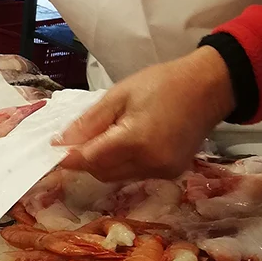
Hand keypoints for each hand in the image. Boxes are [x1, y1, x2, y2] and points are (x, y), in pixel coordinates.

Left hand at [55, 47, 235, 181]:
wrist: (209, 86)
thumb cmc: (162, 84)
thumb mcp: (118, 95)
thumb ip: (88, 122)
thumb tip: (59, 142)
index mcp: (136, 141)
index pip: (90, 159)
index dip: (68, 157)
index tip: (52, 151)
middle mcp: (151, 163)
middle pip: (101, 172)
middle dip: (85, 159)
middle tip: (78, 138)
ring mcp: (163, 171)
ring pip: (116, 177)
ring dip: (102, 163)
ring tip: (104, 136)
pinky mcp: (171, 173)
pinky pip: (134, 174)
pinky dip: (121, 164)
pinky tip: (124, 144)